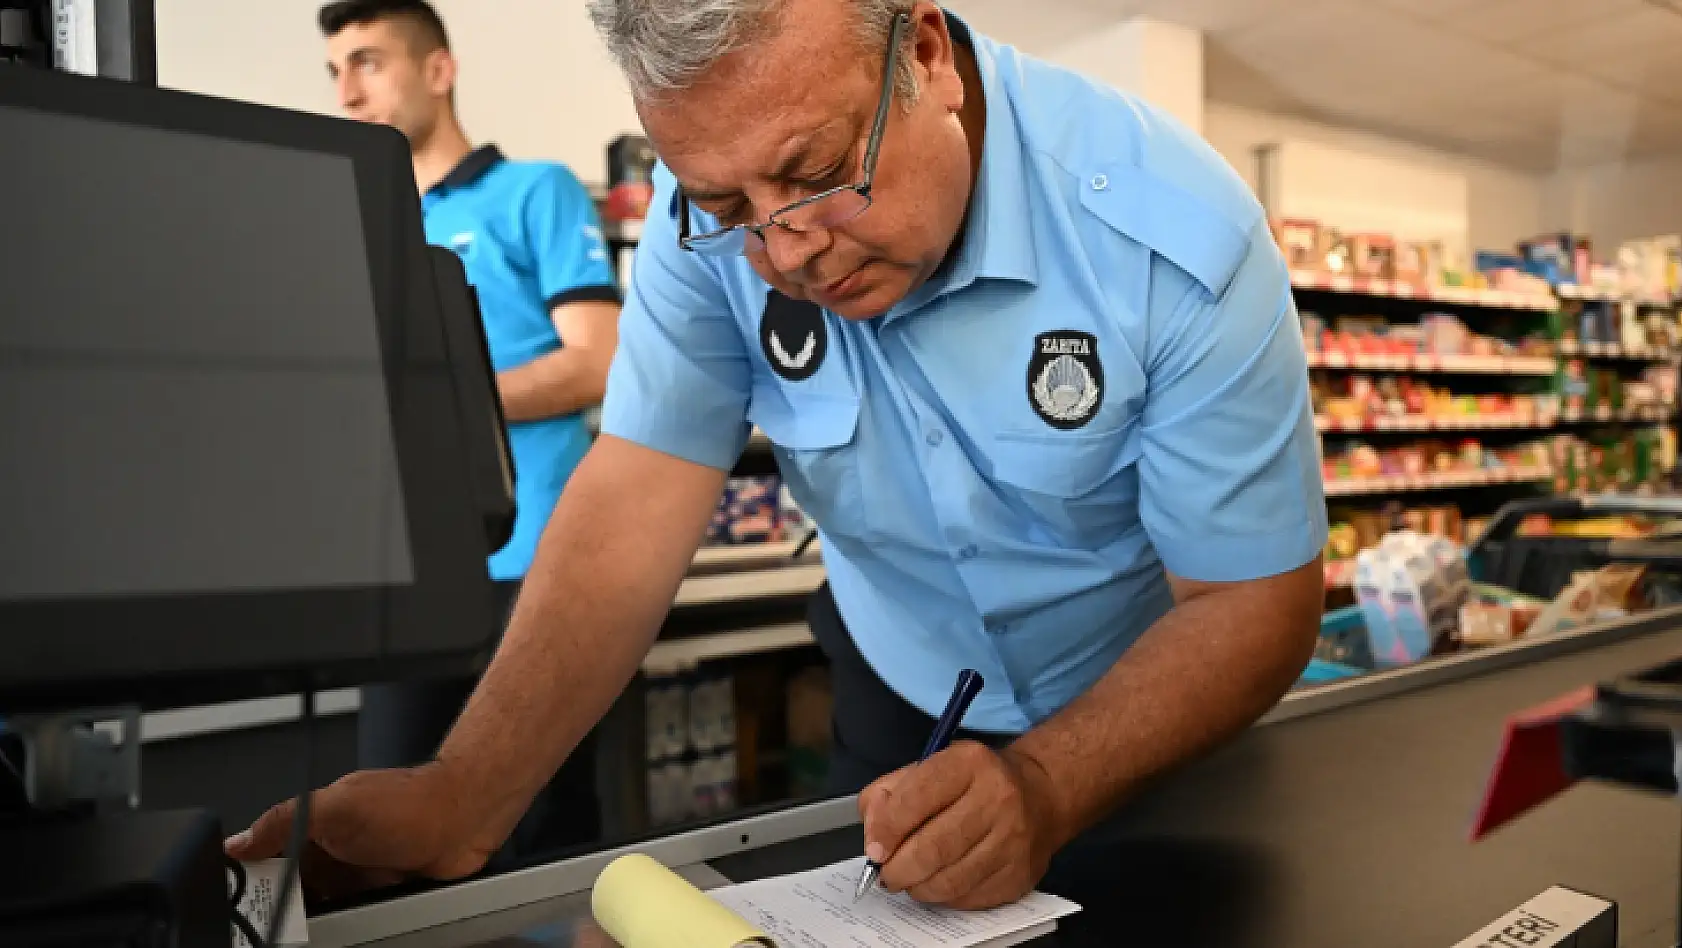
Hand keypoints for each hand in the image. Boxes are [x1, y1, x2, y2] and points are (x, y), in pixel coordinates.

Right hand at [223, 763, 496, 901]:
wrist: (467, 819)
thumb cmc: (410, 804)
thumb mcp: (337, 807)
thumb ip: (284, 821)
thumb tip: (237, 842)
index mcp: (314, 823)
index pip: (269, 857)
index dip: (256, 880)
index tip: (248, 901)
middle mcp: (334, 849)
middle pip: (293, 889)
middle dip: (288, 906)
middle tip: (288, 922)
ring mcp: (357, 873)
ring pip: (321, 908)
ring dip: (318, 919)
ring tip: (316, 927)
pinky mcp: (379, 894)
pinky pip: (353, 918)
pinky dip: (348, 924)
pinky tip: (346, 927)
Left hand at [858, 741, 1067, 909]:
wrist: (1040, 795)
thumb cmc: (974, 783)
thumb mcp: (929, 768)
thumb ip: (889, 795)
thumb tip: (874, 839)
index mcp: (969, 763)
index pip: (916, 798)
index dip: (886, 830)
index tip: (874, 850)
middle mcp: (997, 798)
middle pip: (933, 848)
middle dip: (898, 869)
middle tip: (887, 874)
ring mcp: (1014, 839)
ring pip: (950, 880)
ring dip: (918, 887)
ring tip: (910, 879)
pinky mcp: (1021, 874)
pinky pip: (969, 898)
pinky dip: (945, 897)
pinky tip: (940, 882)